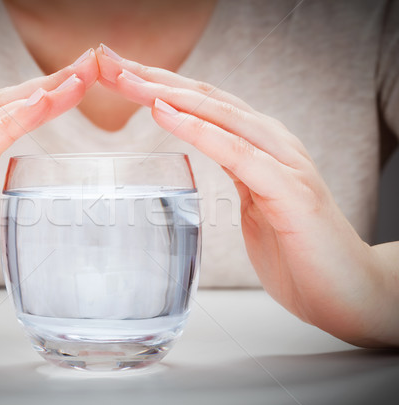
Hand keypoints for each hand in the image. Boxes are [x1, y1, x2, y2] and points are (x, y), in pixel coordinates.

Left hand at [96, 45, 398, 346]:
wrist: (348, 291)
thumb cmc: (296, 249)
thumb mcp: (255, 201)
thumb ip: (236, 174)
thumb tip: (206, 163)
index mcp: (259, 144)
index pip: (201, 103)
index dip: (158, 84)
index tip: (116, 73)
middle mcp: (272, 143)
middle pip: (204, 97)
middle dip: (153, 78)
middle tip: (108, 61)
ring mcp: (284, 163)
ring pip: (220, 115)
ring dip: (168, 94)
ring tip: (127, 79)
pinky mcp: (291, 192)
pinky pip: (239, 154)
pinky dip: (201, 131)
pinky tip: (167, 114)